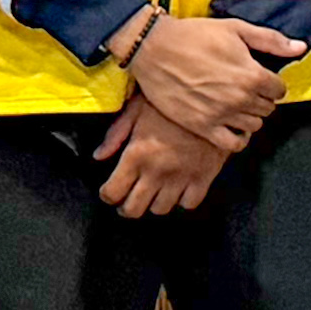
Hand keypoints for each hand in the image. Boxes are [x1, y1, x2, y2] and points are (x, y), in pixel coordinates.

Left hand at [93, 98, 231, 216]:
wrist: (211, 99)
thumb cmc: (170, 101)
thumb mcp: (136, 109)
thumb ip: (115, 134)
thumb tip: (98, 156)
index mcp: (136, 155)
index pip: (112, 192)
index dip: (107, 195)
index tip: (110, 191)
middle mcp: (156, 172)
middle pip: (133, 209)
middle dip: (126, 207)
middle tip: (128, 199)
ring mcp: (181, 177)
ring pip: (160, 209)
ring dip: (154, 203)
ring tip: (154, 192)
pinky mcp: (204, 177)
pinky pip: (189, 204)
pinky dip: (182, 200)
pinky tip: (179, 188)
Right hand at [126, 8, 295, 148]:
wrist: (153, 48)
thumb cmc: (194, 35)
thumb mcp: (236, 29)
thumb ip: (271, 41)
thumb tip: (300, 48)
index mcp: (252, 75)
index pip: (279, 90)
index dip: (271, 83)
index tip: (259, 78)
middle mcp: (240, 99)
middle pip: (267, 108)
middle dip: (260, 98)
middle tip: (245, 89)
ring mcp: (221, 115)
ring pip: (253, 126)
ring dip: (248, 116)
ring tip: (235, 104)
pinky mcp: (202, 126)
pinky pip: (233, 144)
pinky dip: (236, 137)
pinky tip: (229, 124)